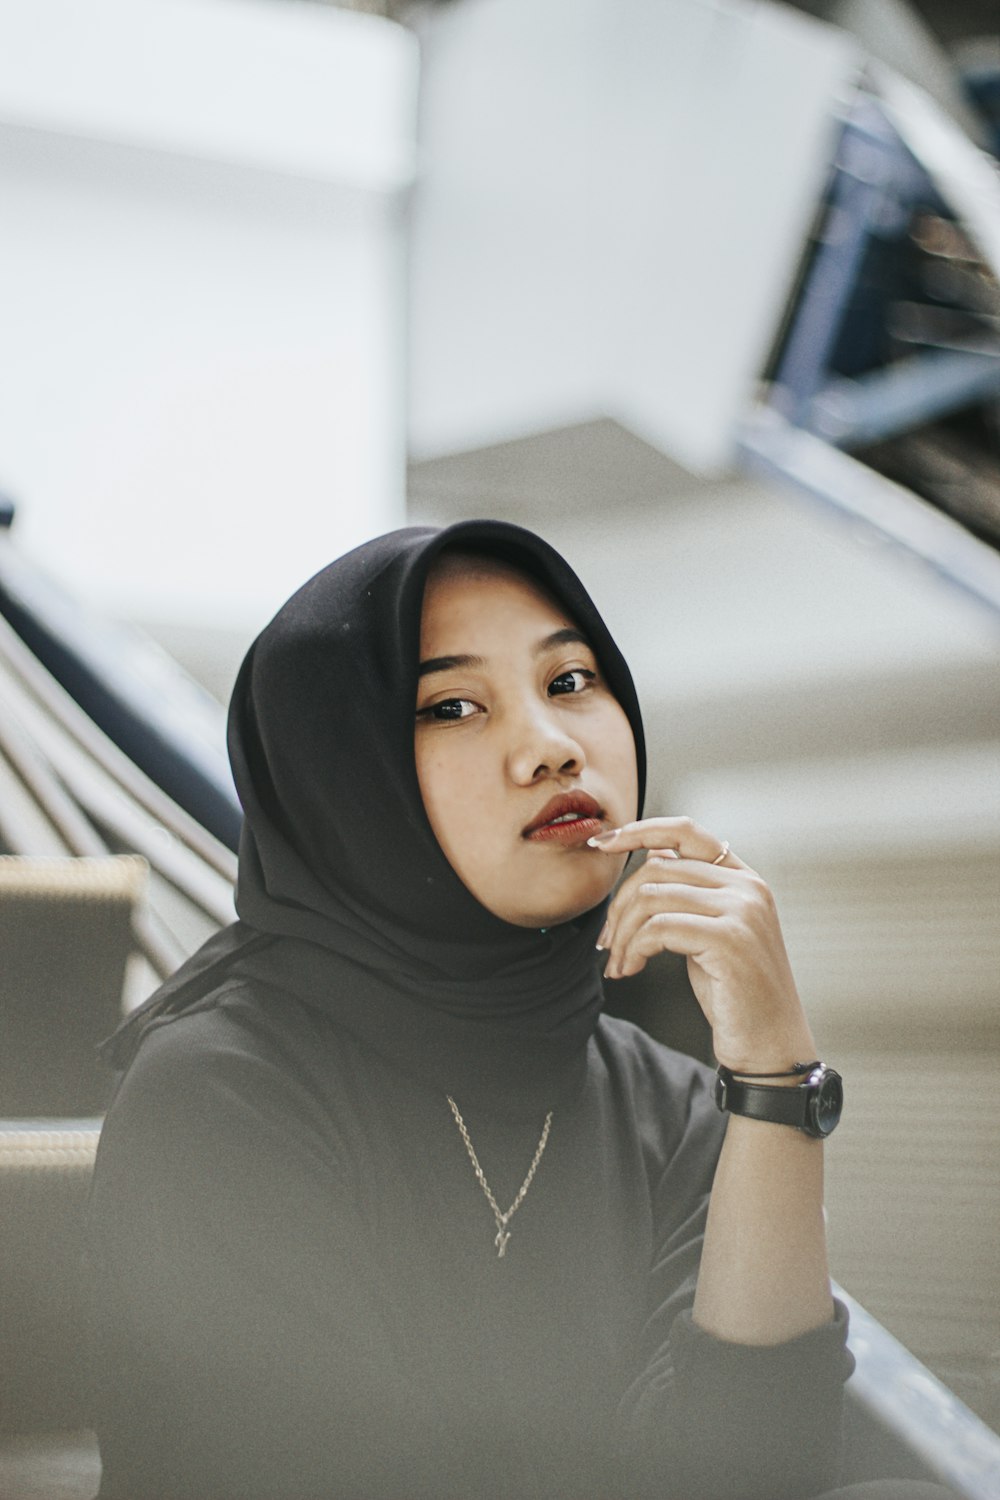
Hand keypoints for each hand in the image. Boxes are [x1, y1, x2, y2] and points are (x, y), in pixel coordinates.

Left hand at [590, 817, 814, 1072]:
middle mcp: (748, 887)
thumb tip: (651, 856)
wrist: (770, 1045)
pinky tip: (631, 969)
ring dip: (622, 933)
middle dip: (619, 905)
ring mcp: (742, 911)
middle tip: (607, 942)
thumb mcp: (709, 933)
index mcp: (744, 879)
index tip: (603, 843)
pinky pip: (658, 928)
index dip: (639, 830)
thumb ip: (688, 894)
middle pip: (658, 868)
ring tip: (619, 962)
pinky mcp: (730, 940)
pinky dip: (633, 948)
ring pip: (652, 897)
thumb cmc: (736, 993)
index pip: (685, 831)